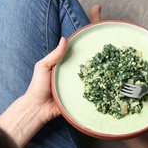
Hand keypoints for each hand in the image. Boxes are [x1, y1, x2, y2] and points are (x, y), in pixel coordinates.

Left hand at [24, 4, 101, 123]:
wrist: (37, 109)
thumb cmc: (38, 86)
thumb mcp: (43, 67)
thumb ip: (53, 55)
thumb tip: (64, 39)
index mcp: (63, 68)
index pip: (75, 58)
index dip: (83, 52)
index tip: (94, 45)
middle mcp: (70, 77)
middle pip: (84, 70)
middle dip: (94, 65)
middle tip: (107, 58)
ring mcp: (74, 88)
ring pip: (88, 82)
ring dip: (96, 79)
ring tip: (109, 71)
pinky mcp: (78, 99)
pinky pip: (87, 95)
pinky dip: (94, 92)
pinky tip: (104, 87)